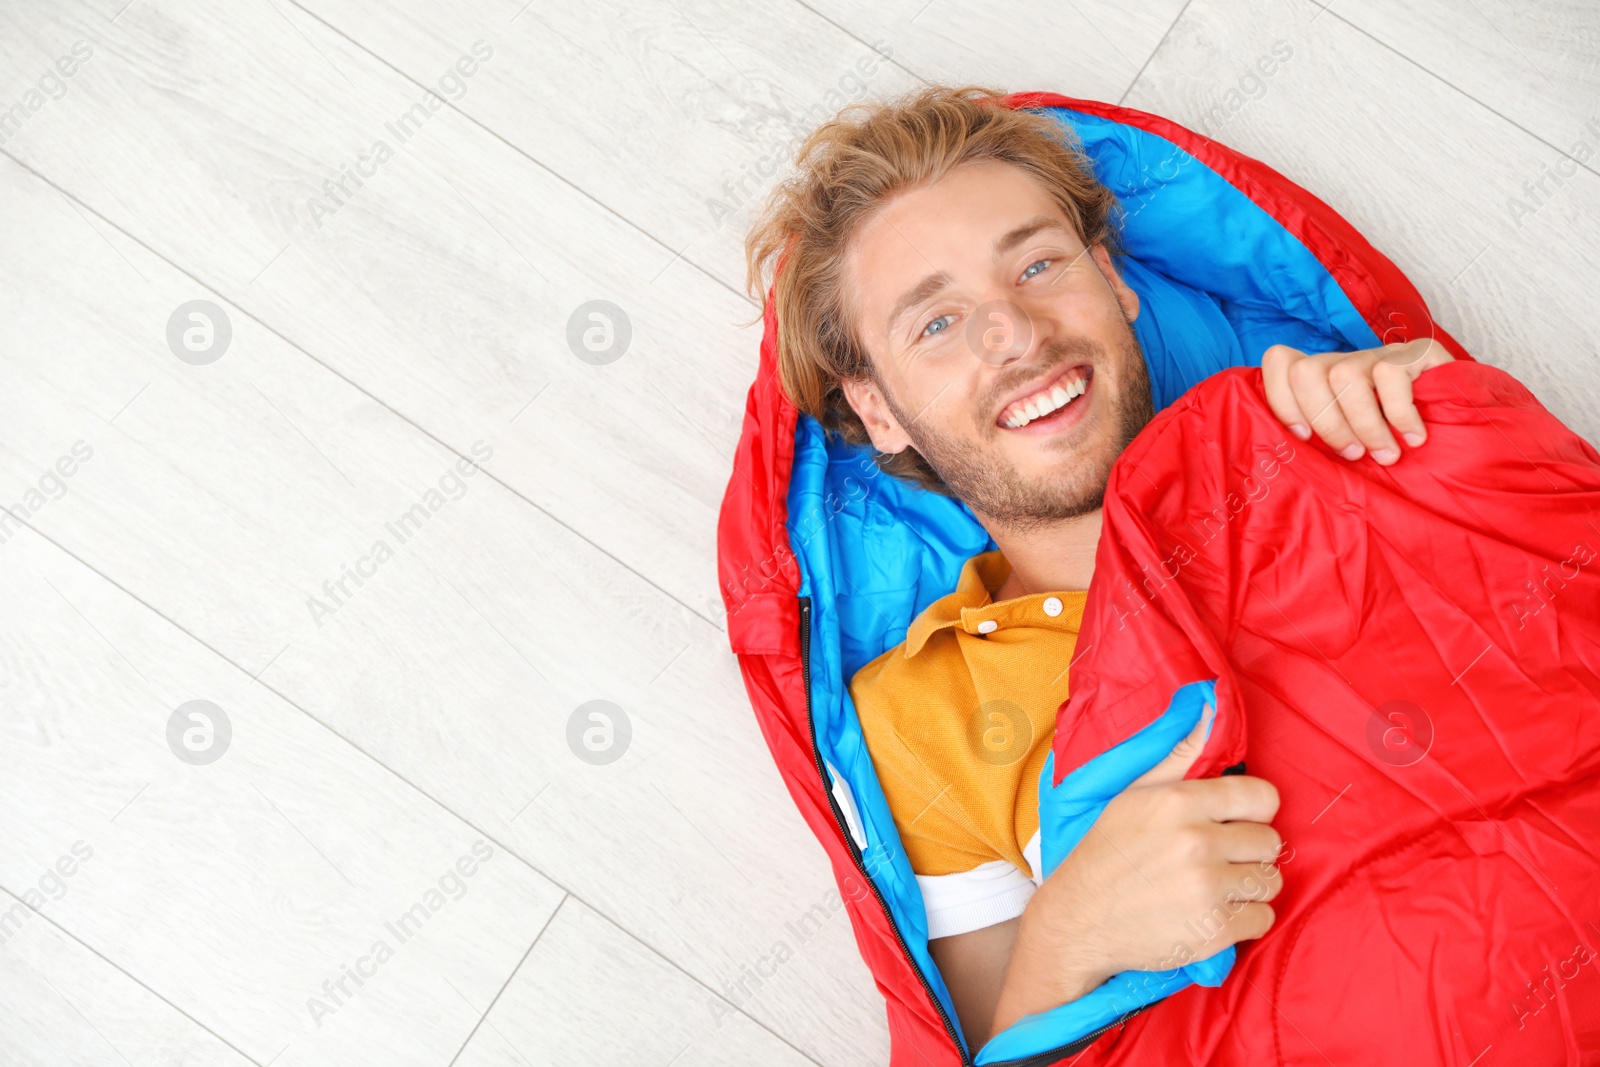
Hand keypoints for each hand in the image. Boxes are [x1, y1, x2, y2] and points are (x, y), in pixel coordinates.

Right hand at [991, 706, 1282, 1035]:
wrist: (1078, 920)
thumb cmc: (1107, 852)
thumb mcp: (1134, 795)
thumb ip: (1179, 755)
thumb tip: (1210, 707)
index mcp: (1178, 802)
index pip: (1263, 797)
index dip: (1253, 811)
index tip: (1234, 823)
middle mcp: (1196, 843)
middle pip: (1269, 842)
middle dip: (1247, 852)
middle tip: (1216, 859)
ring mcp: (1206, 889)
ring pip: (1270, 881)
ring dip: (1248, 887)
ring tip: (1214, 887)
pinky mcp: (1213, 931)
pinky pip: (1263, 918)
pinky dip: (1245, 919)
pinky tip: (1213, 913)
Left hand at [1261, 338, 1454, 464]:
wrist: (1468, 438)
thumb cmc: (1395, 448)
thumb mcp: (1350, 447)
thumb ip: (1319, 445)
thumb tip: (1287, 464)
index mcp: (1322, 380)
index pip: (1280, 361)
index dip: (1281, 399)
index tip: (1302, 439)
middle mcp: (1347, 360)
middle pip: (1306, 372)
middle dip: (1325, 421)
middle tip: (1351, 454)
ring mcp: (1381, 354)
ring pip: (1345, 375)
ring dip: (1363, 424)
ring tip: (1386, 454)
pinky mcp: (1418, 353)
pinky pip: (1390, 375)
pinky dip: (1399, 414)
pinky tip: (1414, 437)